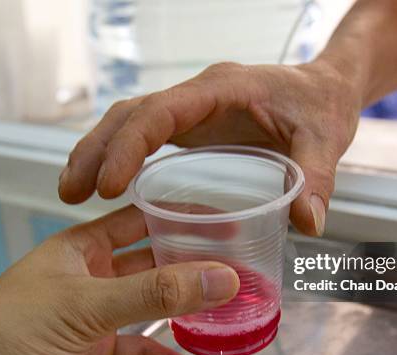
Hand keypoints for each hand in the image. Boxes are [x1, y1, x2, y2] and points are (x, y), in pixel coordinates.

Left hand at [0, 206, 238, 354]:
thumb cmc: (4, 333)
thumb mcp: (85, 305)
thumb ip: (154, 293)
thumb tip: (218, 277)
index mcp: (82, 247)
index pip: (139, 219)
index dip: (179, 218)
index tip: (222, 221)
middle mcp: (91, 276)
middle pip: (153, 265)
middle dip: (193, 269)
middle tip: (236, 271)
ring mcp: (93, 315)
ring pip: (151, 309)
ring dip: (185, 315)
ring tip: (225, 317)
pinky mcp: (92, 351)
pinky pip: (139, 351)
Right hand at [58, 62, 361, 235]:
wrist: (323, 89)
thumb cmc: (322, 106)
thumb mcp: (326, 138)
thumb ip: (317, 177)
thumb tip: (307, 223)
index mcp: (221, 89)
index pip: (160, 112)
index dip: (129, 146)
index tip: (108, 186)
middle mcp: (198, 95)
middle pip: (131, 113)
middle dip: (96, 150)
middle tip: (71, 194)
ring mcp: (192, 108)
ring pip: (130, 120)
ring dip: (98, 151)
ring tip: (72, 191)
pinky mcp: (192, 123)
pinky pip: (145, 133)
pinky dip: (120, 155)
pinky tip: (107, 186)